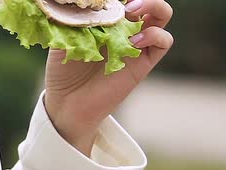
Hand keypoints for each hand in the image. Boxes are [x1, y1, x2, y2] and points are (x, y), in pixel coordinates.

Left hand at [44, 0, 173, 155]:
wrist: (67, 103)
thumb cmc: (62, 72)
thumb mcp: (62, 40)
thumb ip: (72, 21)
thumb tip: (82, 6)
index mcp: (106, 19)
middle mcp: (124, 28)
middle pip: (146, 1)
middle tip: (125, 2)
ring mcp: (136, 44)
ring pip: (162, 14)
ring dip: (153, 6)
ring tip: (131, 12)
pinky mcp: (144, 63)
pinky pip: (163, 41)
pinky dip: (154, 35)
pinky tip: (133, 42)